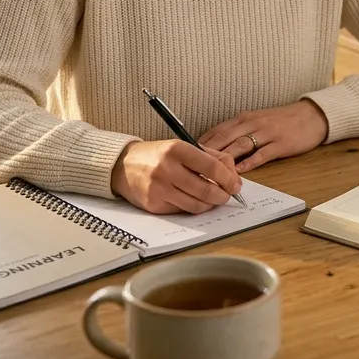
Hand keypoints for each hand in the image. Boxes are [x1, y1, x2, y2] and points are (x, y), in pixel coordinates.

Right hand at [110, 139, 242, 213]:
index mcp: (177, 149)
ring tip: (211, 198)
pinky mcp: (153, 205)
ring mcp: (159, 189)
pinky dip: (192, 208)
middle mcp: (167, 169)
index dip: (228, 179)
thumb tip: (234, 176)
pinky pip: (182, 211)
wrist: (123, 165)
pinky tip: (191, 200)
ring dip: (209, 205)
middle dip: (223, 196)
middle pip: (206, 190)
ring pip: (196, 205)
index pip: (212, 167)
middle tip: (226, 195)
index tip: (236, 185)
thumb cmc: (158, 155)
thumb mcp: (183, 147)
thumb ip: (212, 157)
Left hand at [198, 99, 328, 172]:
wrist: (311, 115)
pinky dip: (250, 163)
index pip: (217, 131)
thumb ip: (238, 132)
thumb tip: (216, 148)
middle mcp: (252, 123)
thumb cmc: (282, 121)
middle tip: (192, 167)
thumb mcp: (257, 121)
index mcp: (244, 118)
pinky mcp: (281, 143)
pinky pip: (262, 153)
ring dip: (225, 160)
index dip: (201, 144)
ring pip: (240, 145)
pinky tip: (240, 172)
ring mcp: (267, 133)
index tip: (186, 156)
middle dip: (207, 153)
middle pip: (225, 138)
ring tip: (211, 173)